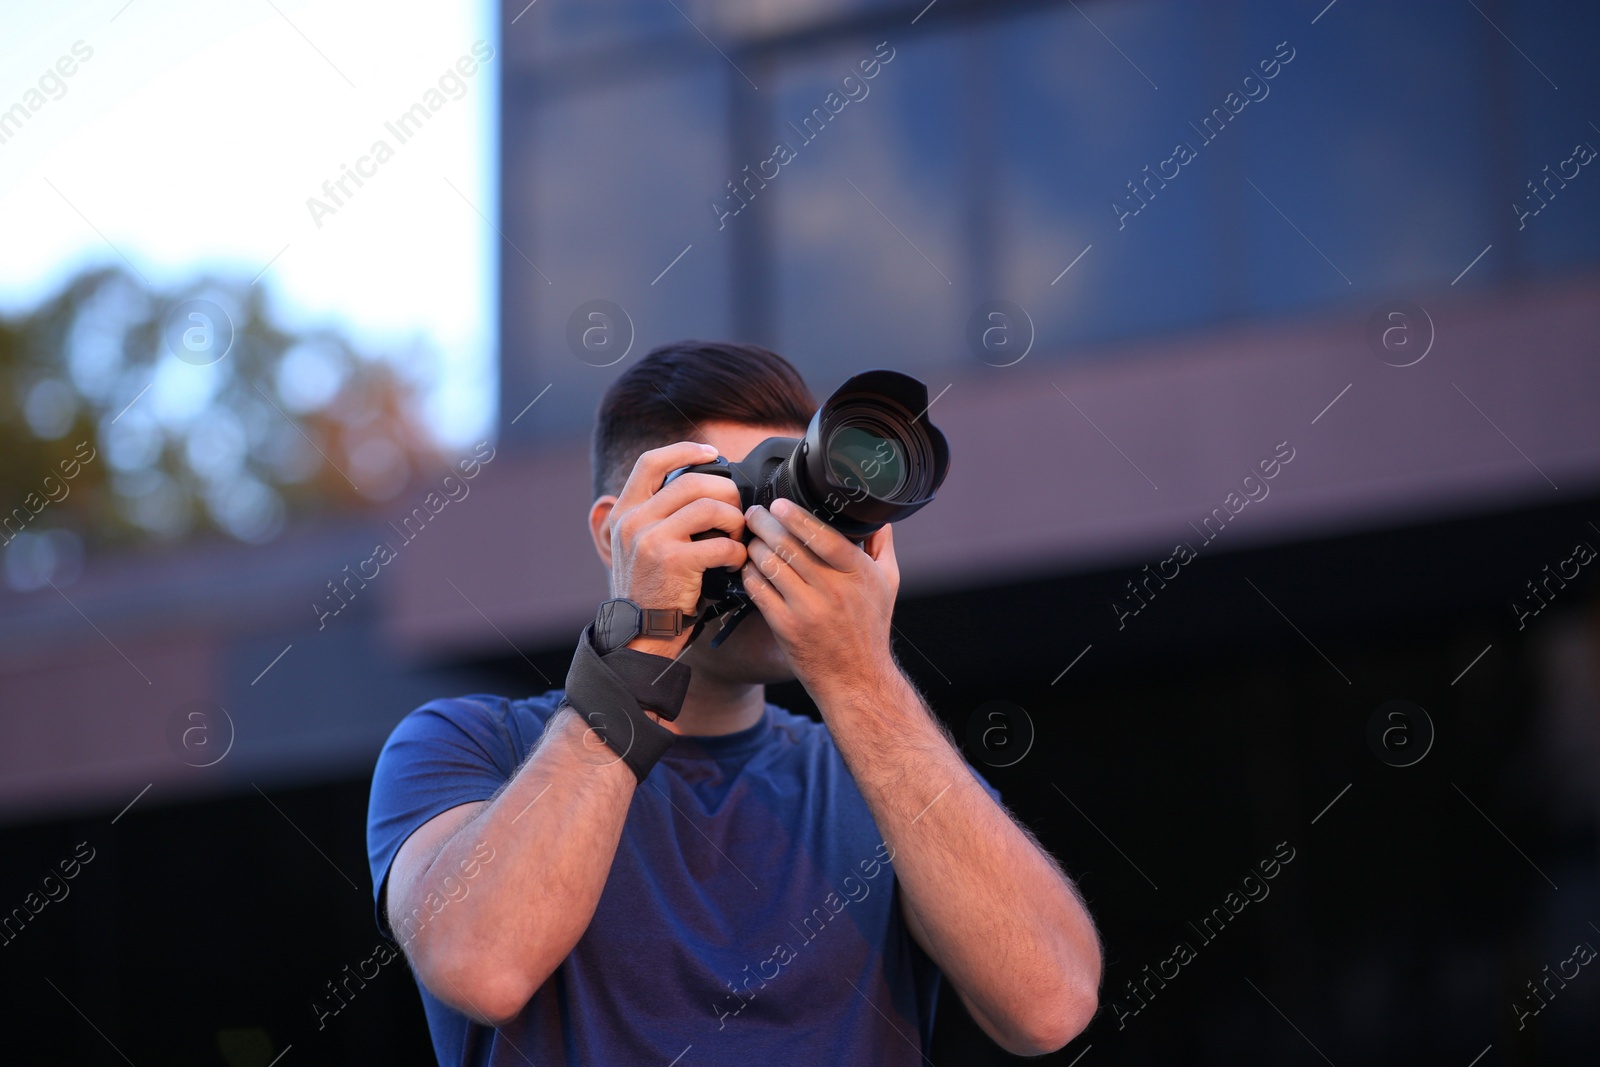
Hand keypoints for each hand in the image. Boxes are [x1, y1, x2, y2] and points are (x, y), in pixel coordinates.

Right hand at [606, 442, 747, 656]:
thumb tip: (701, 485)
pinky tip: (735, 564)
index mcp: (625, 511)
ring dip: (735, 522)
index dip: (684, 450)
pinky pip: (721, 544)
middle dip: (726, 493)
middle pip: (693, 481)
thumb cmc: (651, 588)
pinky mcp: (673, 561)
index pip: (651, 462)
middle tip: (737, 511)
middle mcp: (634, 521)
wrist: (640, 632)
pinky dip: (738, 553)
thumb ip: (658, 515)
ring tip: (736, 539)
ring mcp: (651, 540)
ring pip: (711, 507)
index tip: (712, 453)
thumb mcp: (638, 545)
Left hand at [739, 497, 900, 701]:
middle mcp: (833, 590)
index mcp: (857, 574)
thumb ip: (881, 545)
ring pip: (770, 564)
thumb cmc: (870, 628)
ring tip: (751, 537)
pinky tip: (749, 566)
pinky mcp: (785, 627)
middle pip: (790, 545)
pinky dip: (750, 574)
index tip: (779, 504)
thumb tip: (876, 514)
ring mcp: (807, 610)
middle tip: (755, 513)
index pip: (823, 536)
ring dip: (755, 546)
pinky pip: (758, 590)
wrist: (857, 678)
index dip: (797, 516)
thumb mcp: (887, 583)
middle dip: (766, 524)